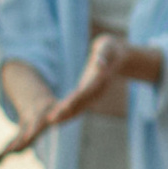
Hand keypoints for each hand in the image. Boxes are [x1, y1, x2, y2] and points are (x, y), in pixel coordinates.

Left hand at [0, 35, 131, 158]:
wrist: (119, 56)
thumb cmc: (111, 48)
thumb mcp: (108, 46)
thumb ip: (104, 54)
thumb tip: (99, 62)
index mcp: (100, 79)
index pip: (86, 91)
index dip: (74, 100)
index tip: (63, 107)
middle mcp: (97, 90)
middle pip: (80, 103)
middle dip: (66, 112)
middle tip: (50, 120)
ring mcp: (94, 94)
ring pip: (78, 107)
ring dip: (65, 116)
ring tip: (49, 122)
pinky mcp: (89, 95)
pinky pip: (77, 105)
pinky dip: (67, 112)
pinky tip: (55, 118)